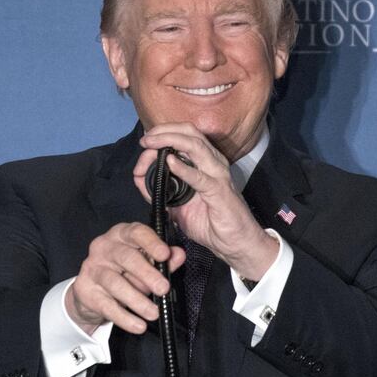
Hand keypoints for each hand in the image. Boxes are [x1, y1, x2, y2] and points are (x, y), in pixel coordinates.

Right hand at [65, 222, 185, 335]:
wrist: (93, 289)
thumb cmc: (125, 270)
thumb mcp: (145, 261)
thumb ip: (163, 259)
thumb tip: (179, 255)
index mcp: (121, 234)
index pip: (136, 232)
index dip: (152, 243)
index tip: (166, 255)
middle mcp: (104, 247)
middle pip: (126, 258)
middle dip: (147, 274)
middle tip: (163, 289)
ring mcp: (93, 267)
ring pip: (116, 283)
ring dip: (137, 300)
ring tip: (154, 313)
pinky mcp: (85, 289)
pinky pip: (107, 305)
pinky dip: (125, 318)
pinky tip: (138, 325)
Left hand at [133, 122, 278, 280]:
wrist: (236, 244)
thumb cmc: (212, 223)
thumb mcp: (179, 205)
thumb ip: (160, 191)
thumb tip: (140, 178)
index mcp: (206, 161)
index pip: (184, 135)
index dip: (162, 135)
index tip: (143, 146)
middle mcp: (213, 163)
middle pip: (189, 132)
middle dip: (164, 131)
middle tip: (145, 139)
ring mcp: (218, 175)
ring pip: (195, 146)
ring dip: (169, 142)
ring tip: (151, 144)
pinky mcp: (220, 192)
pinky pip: (200, 177)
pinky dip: (183, 168)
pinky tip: (169, 162)